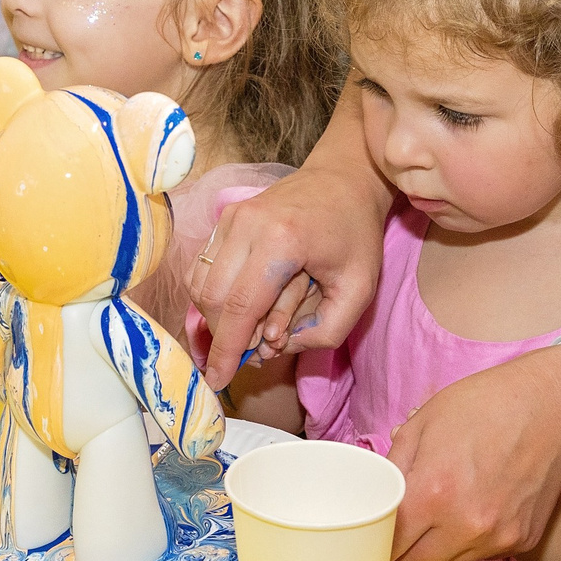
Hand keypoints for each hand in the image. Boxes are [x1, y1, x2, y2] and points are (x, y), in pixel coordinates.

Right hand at [188, 163, 388, 385]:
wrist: (344, 179)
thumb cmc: (355, 235)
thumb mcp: (358, 291)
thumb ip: (322, 331)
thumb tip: (274, 346)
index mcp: (281, 241)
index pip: (239, 307)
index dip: (226, 350)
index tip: (216, 381)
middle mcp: (246, 225)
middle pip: (213, 299)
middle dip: (227, 335)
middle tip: (256, 350)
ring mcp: (231, 218)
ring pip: (201, 285)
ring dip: (221, 317)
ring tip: (258, 324)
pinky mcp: (225, 218)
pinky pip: (203, 269)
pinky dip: (217, 296)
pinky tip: (246, 303)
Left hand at [388, 344, 560, 560]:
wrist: (553, 406)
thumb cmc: (486, 405)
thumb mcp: (423, 421)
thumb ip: (393, 467)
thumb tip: (379, 499)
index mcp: (434, 495)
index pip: (389, 545)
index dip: (379, 536)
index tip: (378, 528)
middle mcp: (466, 526)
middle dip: (404, 547)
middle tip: (407, 523)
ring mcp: (498, 538)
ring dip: (438, 546)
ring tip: (446, 508)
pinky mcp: (522, 541)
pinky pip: (482, 554)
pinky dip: (472, 539)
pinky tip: (478, 505)